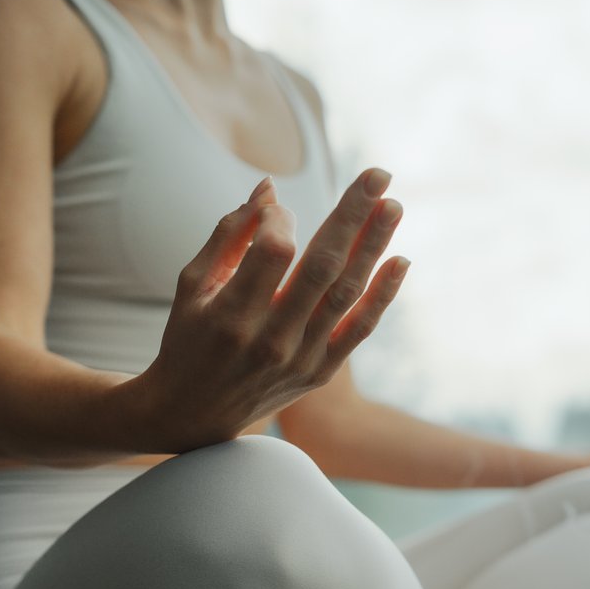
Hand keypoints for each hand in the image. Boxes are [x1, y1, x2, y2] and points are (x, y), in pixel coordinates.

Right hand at [125, 168, 410, 451]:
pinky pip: (359, 329)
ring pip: (347, 293)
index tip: (276, 207)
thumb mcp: (193, 284)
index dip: (281, 220)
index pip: (275, 253)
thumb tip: (269, 188)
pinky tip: (400, 260)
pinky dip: (382, 295)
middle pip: (322, 266)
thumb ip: (229, 234)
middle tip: (378, 174)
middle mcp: (271, 340)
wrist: (195, 414)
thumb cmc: (189, 337)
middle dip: (352, 215)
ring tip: (393, 205)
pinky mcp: (320, 372)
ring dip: (374, 246)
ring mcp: (301, 359)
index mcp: (232, 315)